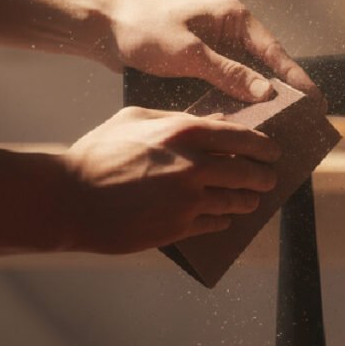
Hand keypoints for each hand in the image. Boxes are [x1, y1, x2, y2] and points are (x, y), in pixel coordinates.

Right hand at [62, 106, 279, 253]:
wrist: (70, 199)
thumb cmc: (98, 153)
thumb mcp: (135, 119)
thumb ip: (176, 117)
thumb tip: (211, 121)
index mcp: (184, 133)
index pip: (243, 138)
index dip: (265, 146)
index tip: (274, 151)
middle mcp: (193, 166)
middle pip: (248, 173)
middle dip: (265, 177)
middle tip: (270, 178)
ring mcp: (188, 201)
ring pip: (237, 202)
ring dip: (249, 201)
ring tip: (252, 200)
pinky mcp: (178, 228)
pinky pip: (215, 224)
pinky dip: (224, 220)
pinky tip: (225, 217)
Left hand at [106, 0, 324, 107]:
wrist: (105, 30)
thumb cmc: (144, 32)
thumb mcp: (189, 53)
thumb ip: (228, 73)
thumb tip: (266, 93)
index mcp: (235, 19)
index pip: (274, 53)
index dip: (296, 80)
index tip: (316, 103)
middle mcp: (231, 33)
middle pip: (267, 68)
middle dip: (285, 95)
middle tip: (307, 123)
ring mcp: (218, 50)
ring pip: (249, 81)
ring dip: (262, 104)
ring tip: (283, 131)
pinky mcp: (204, 66)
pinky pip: (229, 88)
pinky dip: (239, 105)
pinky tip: (248, 128)